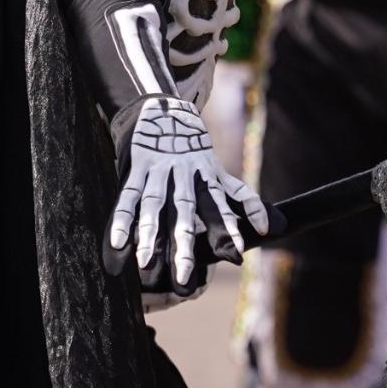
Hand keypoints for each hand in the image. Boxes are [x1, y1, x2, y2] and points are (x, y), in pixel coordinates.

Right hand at [104, 95, 269, 294]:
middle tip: (183, 276)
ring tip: (145, 262)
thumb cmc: (196, 152)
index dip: (227, 228)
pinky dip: (123, 218)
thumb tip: (268, 229)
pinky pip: (128, 195)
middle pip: (185, 212)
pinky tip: (118, 241)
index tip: (237, 254)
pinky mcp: (137, 167)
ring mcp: (159, 171)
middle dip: (184, 243)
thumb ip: (240, 198)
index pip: (220, 206)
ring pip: (154, 205)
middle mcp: (185, 175)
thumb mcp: (219, 171)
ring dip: (149, 234)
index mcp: (207, 177)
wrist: (165, 111)